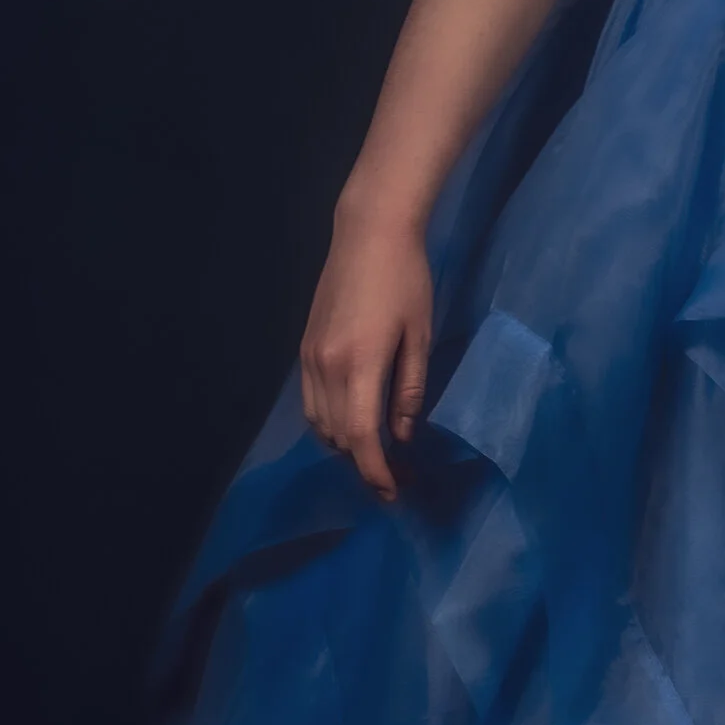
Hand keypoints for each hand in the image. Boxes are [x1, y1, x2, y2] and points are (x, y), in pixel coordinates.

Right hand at [299, 199, 433, 500]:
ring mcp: (309, 357)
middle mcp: (325, 366)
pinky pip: (310, 402)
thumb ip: (410, 390)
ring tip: (376, 455)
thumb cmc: (407, 279)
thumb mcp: (420, 336)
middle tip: (395, 477)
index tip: (393, 491)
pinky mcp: (304, 348)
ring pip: (318, 423)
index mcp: (360, 364)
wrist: (368, 232)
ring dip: (344, 446)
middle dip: (363, 464)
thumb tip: (402, 436)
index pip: (360, 435)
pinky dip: (329, 422)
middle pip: (336, 435)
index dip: (375, 471)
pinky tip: (353, 424)